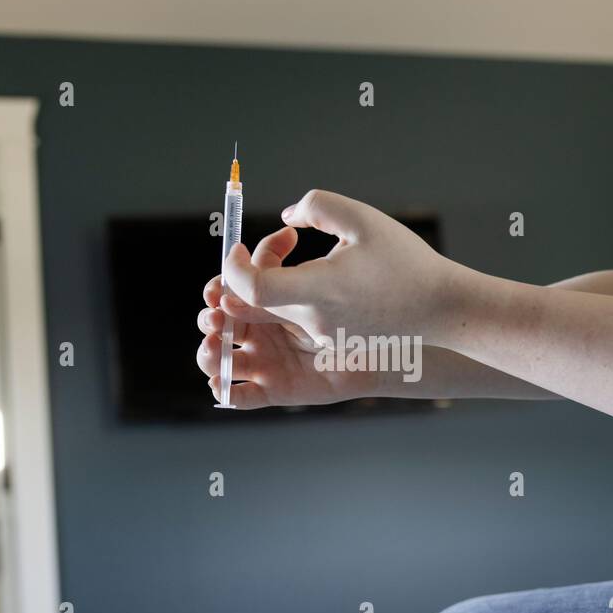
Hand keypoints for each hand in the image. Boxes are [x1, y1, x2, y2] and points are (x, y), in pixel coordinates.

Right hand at [196, 227, 381, 408]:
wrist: (404, 343)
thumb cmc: (384, 292)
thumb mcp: (352, 246)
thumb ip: (321, 217)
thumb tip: (288, 221)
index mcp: (283, 293)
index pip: (242, 284)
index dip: (228, 279)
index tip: (226, 276)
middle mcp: (270, 327)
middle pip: (224, 321)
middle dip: (210, 317)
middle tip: (213, 316)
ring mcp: (272, 359)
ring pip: (225, 358)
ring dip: (209, 354)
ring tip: (212, 347)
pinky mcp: (281, 388)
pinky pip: (248, 395)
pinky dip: (230, 392)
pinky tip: (221, 387)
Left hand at [221, 189, 456, 344]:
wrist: (441, 307)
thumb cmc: (406, 260)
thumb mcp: (361, 217)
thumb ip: (315, 206)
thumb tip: (287, 219)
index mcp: (316, 291)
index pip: (248, 287)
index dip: (232, 266)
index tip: (240, 248)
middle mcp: (314, 321)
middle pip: (254, 303)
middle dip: (250, 273)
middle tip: (274, 245)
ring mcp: (323, 337)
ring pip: (277, 313)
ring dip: (274, 286)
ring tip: (296, 258)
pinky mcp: (334, 343)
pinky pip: (301, 322)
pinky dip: (298, 300)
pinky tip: (325, 279)